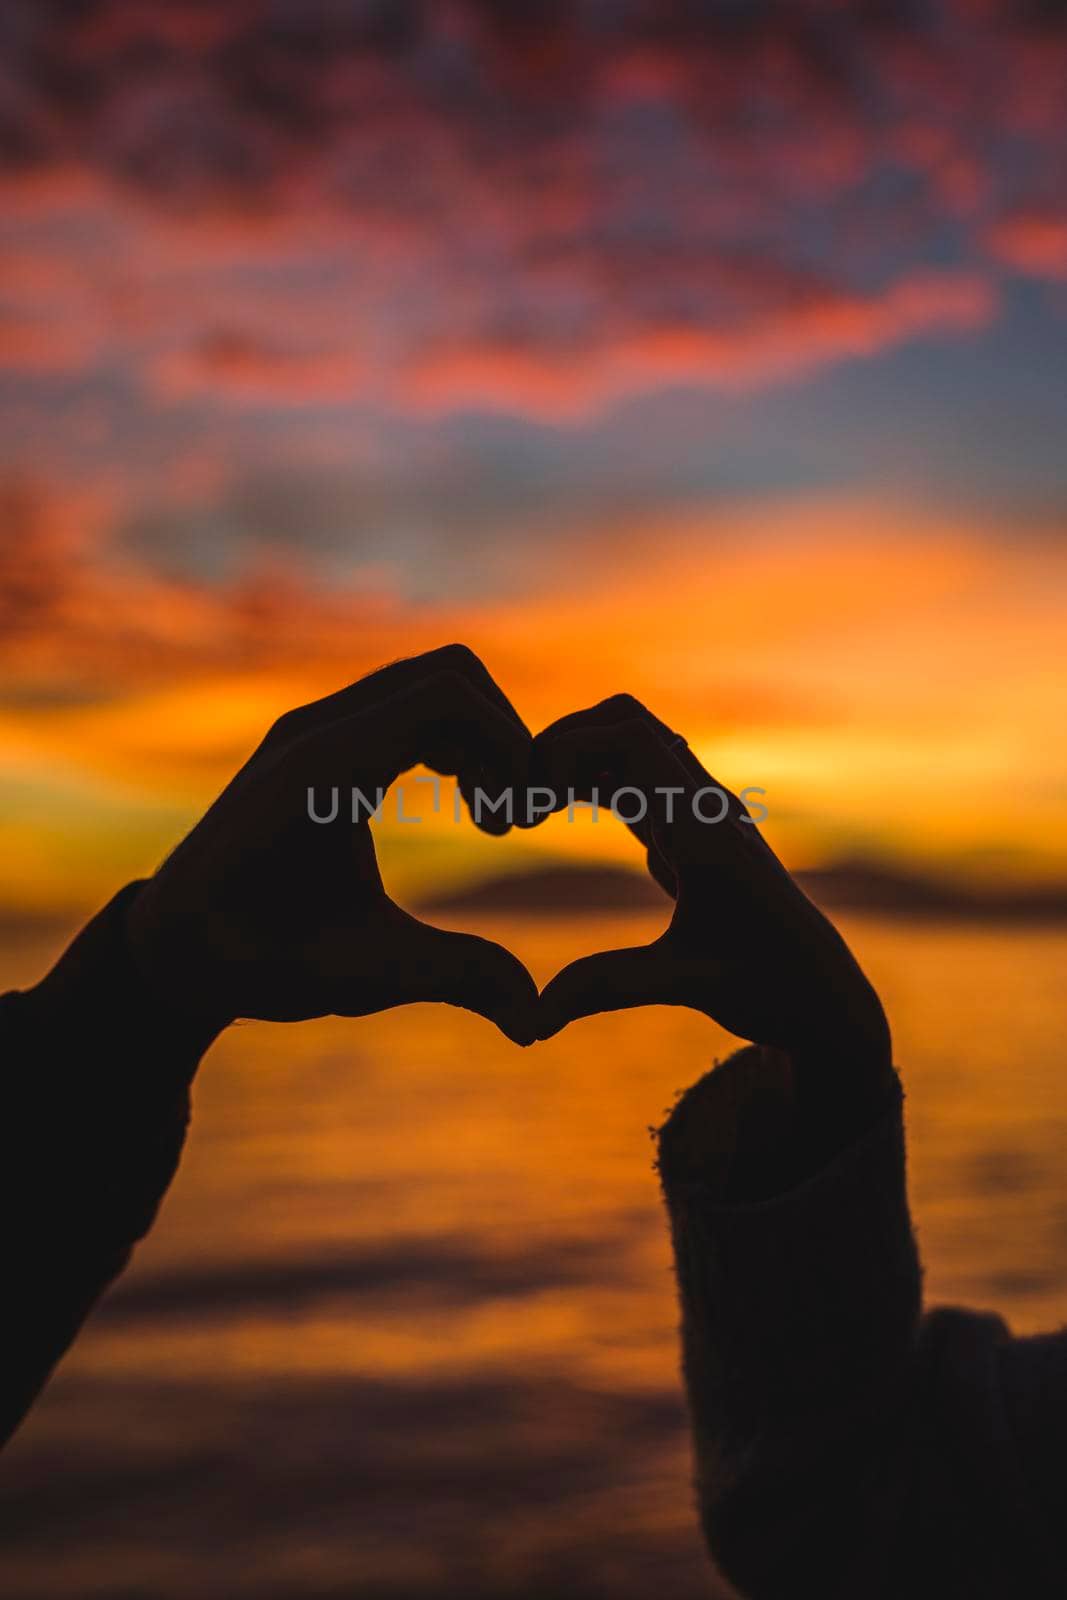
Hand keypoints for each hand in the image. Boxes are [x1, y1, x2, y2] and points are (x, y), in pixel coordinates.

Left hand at [126, 646, 539, 1043]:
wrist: (177, 947)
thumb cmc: (259, 962)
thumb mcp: (362, 975)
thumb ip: (453, 979)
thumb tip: (536, 1022)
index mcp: (319, 770)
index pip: (444, 695)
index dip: (506, 744)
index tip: (517, 822)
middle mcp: (316, 728)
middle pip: (450, 673)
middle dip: (503, 736)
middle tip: (513, 819)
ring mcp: (317, 725)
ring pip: (434, 681)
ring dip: (481, 737)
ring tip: (493, 820)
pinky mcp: (325, 738)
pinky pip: (410, 703)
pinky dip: (454, 739)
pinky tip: (464, 806)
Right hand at [528, 696, 890, 1070]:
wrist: (824, 995)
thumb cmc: (769, 989)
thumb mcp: (687, 986)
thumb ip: (608, 988)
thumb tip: (530, 1020)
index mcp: (704, 827)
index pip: (631, 737)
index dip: (566, 751)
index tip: (528, 810)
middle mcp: (705, 806)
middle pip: (625, 720)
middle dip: (562, 743)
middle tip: (518, 802)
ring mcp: (699, 814)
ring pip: (628, 744)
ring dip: (573, 759)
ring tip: (524, 812)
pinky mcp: (689, 833)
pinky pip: (632, 780)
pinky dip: (586, 783)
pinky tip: (551, 819)